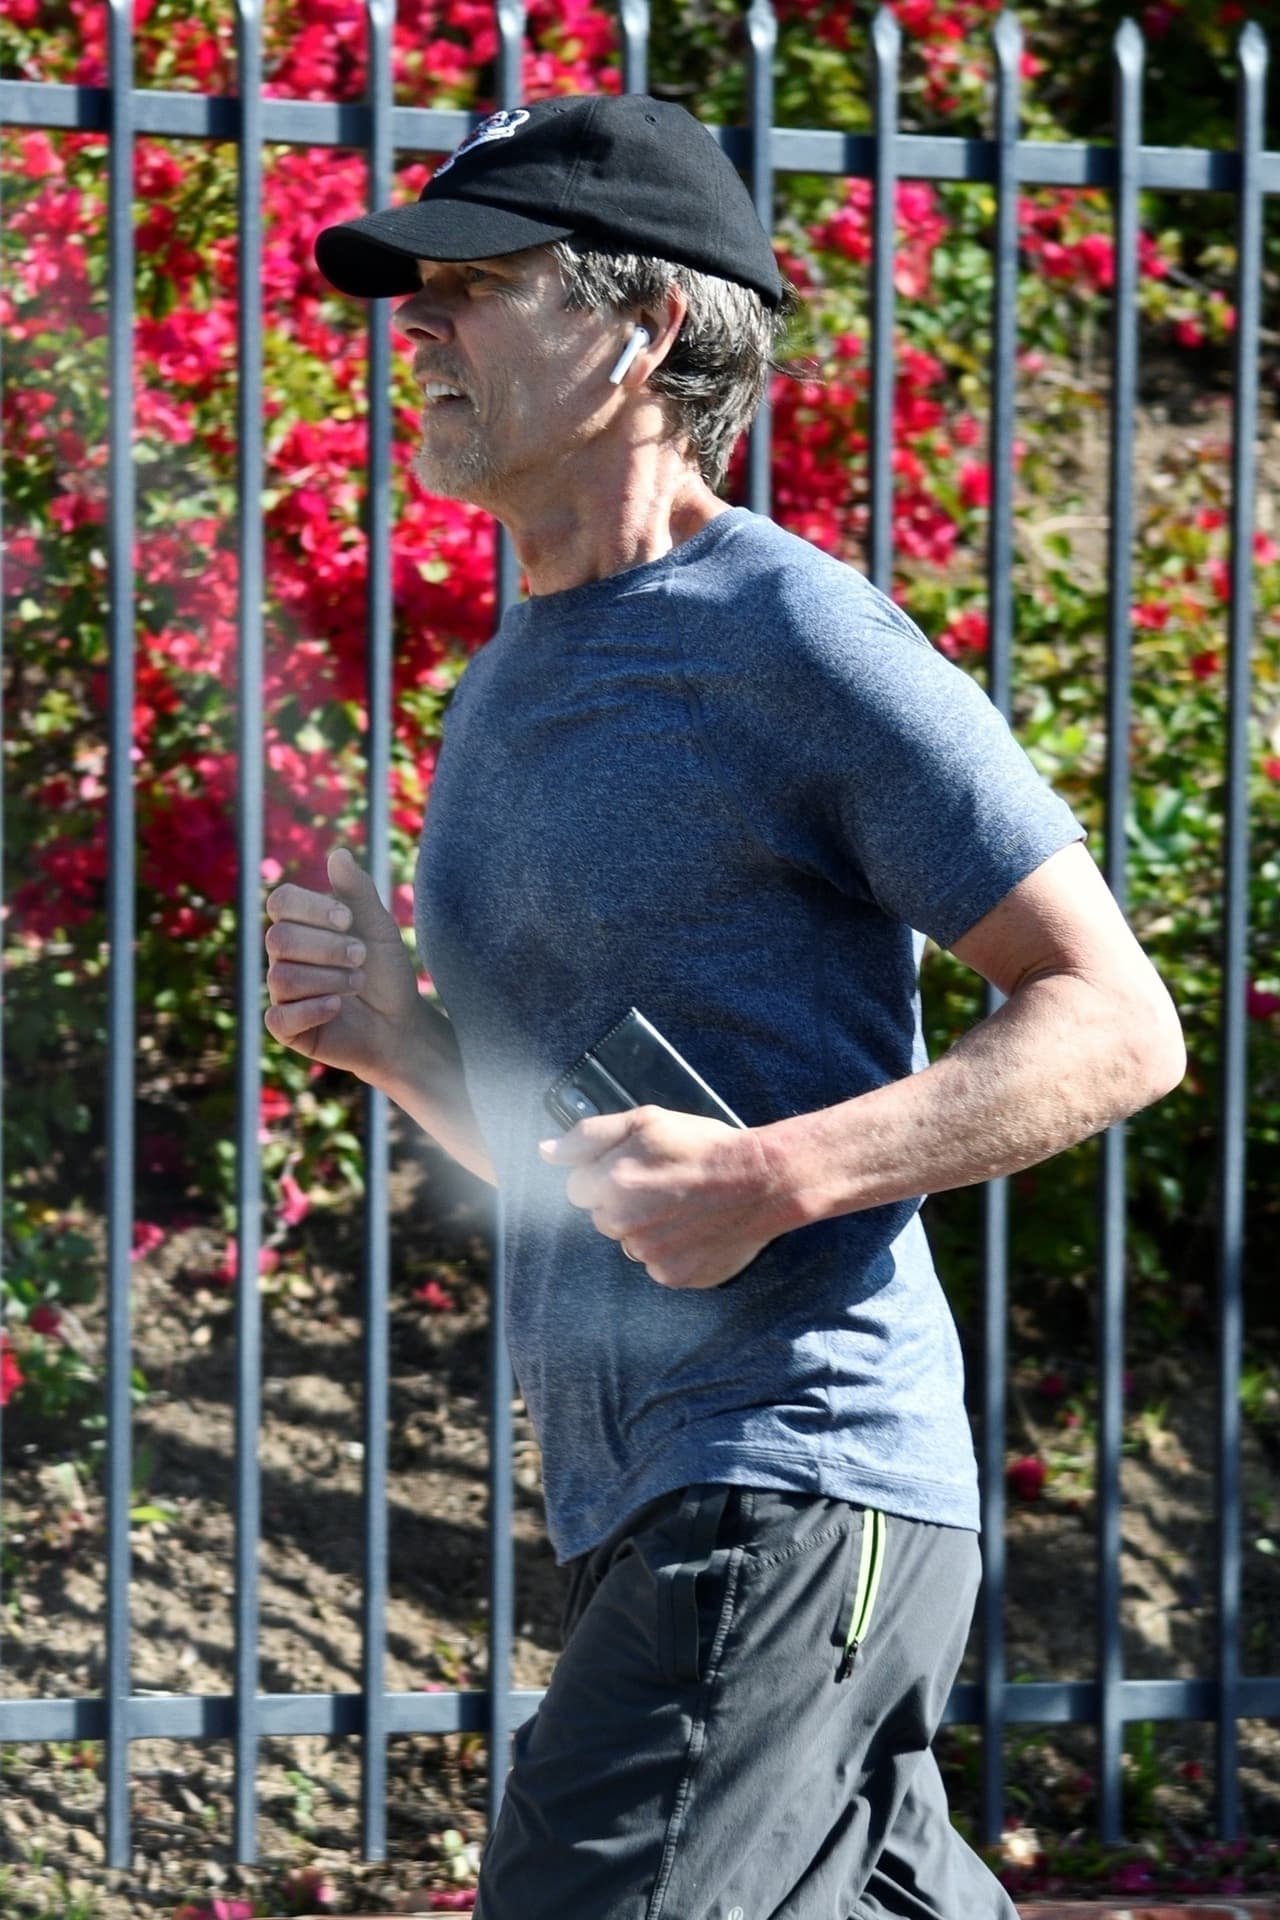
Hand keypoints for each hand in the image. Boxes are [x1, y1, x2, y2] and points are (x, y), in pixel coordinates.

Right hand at [264, 847, 420, 1085]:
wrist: (400, 1024)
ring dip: (330, 979)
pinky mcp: (286, 1027)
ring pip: (282, 977)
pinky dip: (312, 1009)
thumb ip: (358, 893)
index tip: (348, 920)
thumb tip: (338, 853)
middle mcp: (284, 957)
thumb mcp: (379, 929)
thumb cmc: (386, 973)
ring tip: (357, 983)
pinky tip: (337, 1006)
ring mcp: (282, 993)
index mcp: (301, 926)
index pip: (281, 902)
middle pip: (279, 938)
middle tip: (361, 957)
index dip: (311, 907)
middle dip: (328, 947)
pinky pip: (279, 1017)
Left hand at [538, 1106, 783, 1289]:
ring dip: (646, 1227)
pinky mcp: (673, 1276)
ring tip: (683, 1206)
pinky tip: (694, 1228)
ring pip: (630, 1242)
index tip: (635, 1167)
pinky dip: (671, 1249)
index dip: (605, 1174)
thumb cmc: (703, 1146)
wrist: (763, 1182)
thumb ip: (590, 1136)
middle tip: (663, 1184)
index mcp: (610, 1184)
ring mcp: (648, 1256)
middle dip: (623, 1202)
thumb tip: (546, 1152)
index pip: (577, 1188)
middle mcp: (622, 1225)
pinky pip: (657, 1264)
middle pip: (602, 1217)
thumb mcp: (646, 1122)